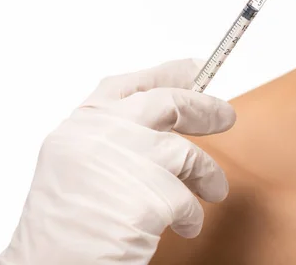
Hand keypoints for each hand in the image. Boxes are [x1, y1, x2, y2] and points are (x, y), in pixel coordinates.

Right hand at [0, 59, 235, 264]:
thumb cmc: (69, 223)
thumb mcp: (83, 163)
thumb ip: (119, 135)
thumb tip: (171, 118)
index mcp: (82, 125)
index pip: (130, 84)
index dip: (168, 73)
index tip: (196, 68)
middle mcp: (99, 135)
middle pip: (167, 104)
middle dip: (203, 108)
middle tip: (226, 116)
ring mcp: (122, 163)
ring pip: (184, 154)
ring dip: (206, 174)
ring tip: (212, 190)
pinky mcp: (145, 198)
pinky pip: (186, 199)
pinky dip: (191, 214)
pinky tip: (184, 226)